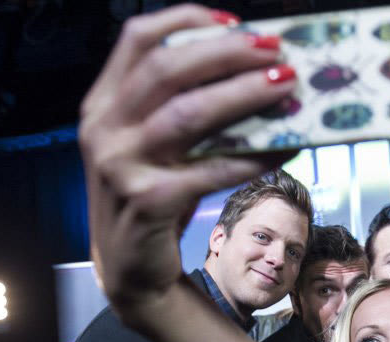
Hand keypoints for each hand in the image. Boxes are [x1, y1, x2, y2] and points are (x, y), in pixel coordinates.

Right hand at [81, 5, 296, 321]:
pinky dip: (252, 155)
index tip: (238, 23)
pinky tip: (285, 148)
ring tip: (286, 85)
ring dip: (243, 95)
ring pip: (187, 114)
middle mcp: (104, 129)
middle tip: (275, 51)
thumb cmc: (151, 195)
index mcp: (103, 104)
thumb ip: (178, 107)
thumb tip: (253, 72)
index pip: (138, 39)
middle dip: (226, 53)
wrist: (129, 268)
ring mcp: (121, 166)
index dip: (188, 21)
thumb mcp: (150, 145)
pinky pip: (211, 170)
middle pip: (166, 69)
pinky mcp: (149, 202)